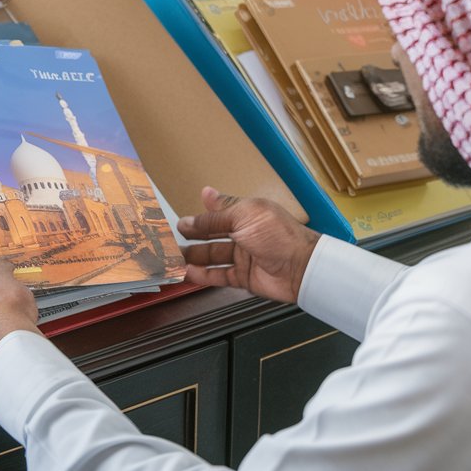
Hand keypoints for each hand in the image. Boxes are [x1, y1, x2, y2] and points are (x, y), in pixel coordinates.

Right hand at [176, 186, 319, 303]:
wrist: (301, 268)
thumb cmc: (277, 235)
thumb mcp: (245, 216)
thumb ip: (219, 212)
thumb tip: (204, 192)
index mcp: (246, 215)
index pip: (217, 215)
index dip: (199, 219)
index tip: (178, 223)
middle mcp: (244, 235)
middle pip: (212, 236)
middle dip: (192, 238)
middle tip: (170, 242)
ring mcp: (244, 257)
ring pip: (212, 257)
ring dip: (193, 257)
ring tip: (173, 259)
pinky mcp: (244, 278)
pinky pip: (219, 276)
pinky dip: (203, 275)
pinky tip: (188, 273)